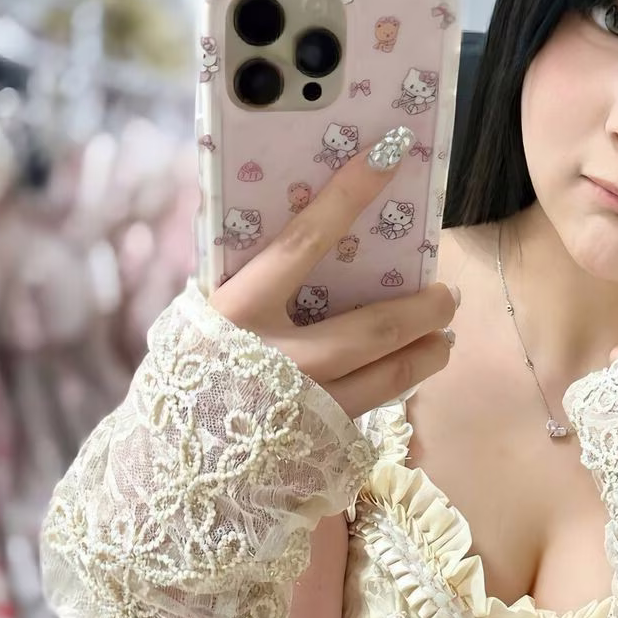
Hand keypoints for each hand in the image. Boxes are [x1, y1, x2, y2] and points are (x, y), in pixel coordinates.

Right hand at [209, 129, 457, 418]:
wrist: (169, 462)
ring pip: (392, 375)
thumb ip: (248, 283)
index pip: (303, 241)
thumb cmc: (188, 374)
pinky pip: (376, 405)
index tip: (387, 155)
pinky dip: (399, 383)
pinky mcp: (320, 440)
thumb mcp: (205, 318)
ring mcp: (306, 405)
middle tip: (449, 293)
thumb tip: (303, 233)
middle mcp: (281, 360)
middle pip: (377, 326)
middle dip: (425, 306)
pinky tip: (410, 371)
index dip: (348, 196)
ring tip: (444, 338)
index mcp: (239, 313)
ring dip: (428, 352)